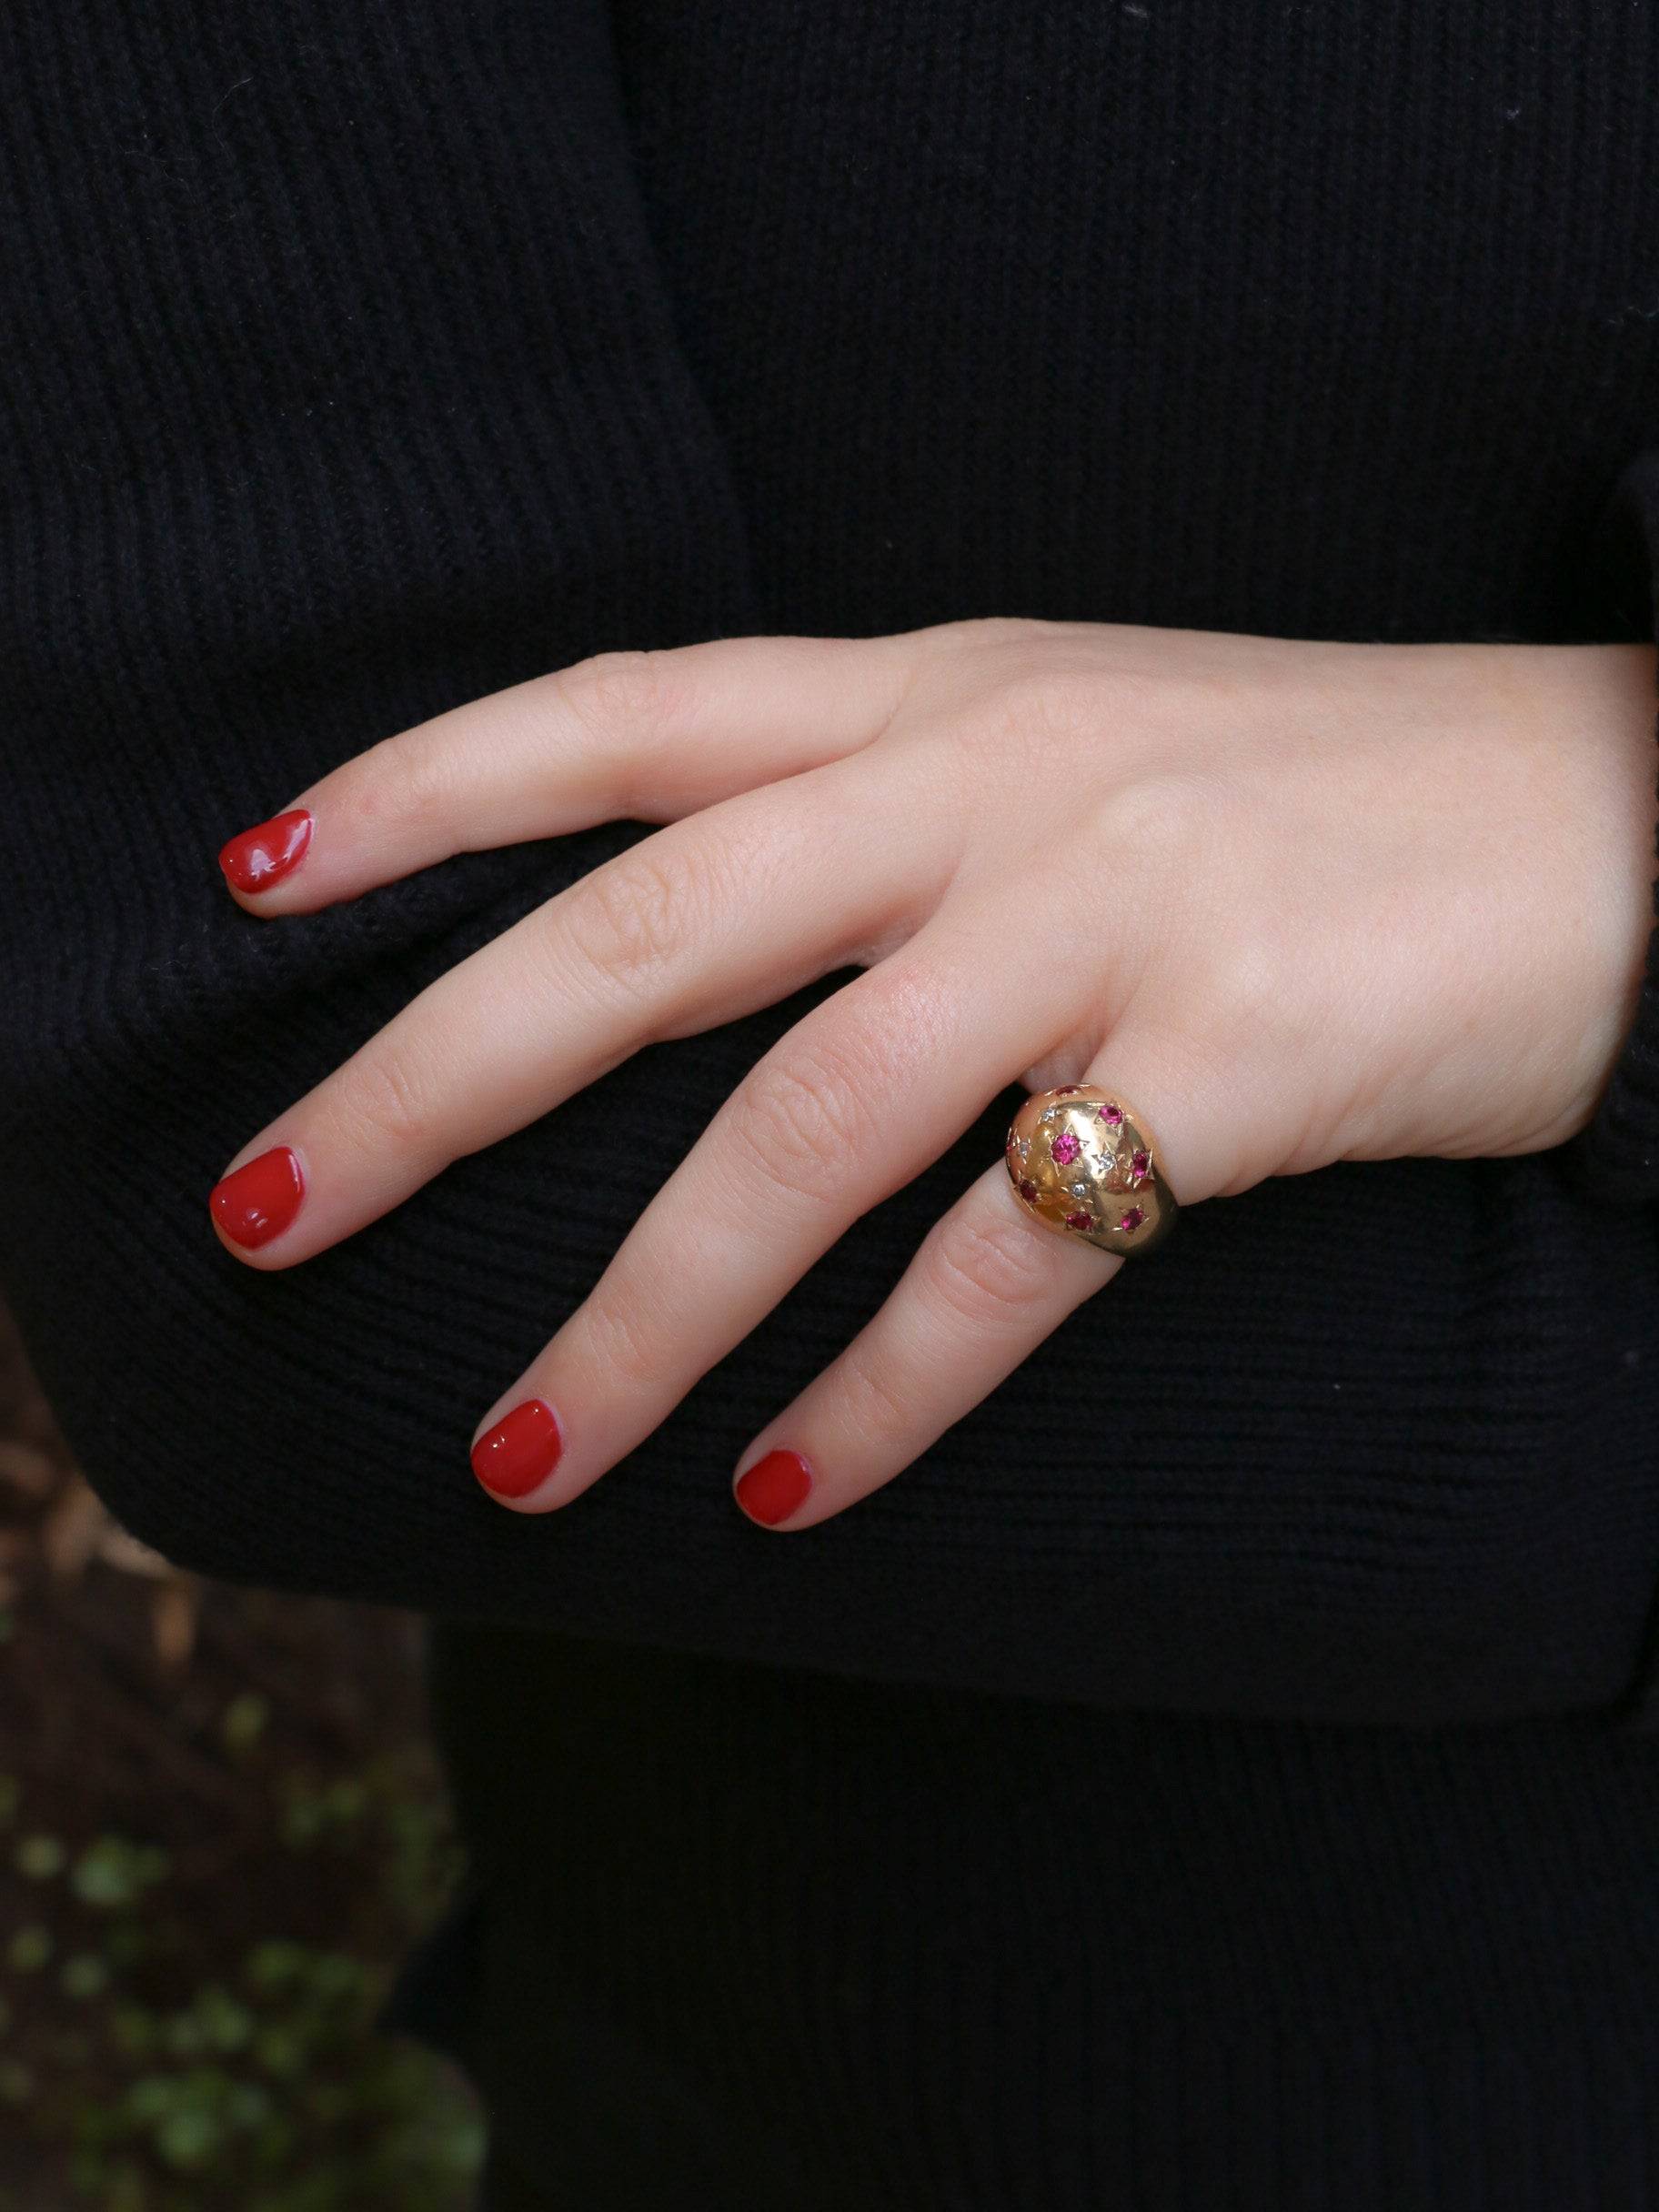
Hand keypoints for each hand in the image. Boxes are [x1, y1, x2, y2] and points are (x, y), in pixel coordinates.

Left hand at [208, 618, 1658, 1526]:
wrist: (1615, 809)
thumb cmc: (1322, 793)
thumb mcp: (1074, 744)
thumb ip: (883, 812)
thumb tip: (686, 949)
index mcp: (933, 692)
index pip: (621, 714)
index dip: (425, 788)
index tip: (258, 878)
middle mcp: (991, 783)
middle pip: (645, 935)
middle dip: (432, 1082)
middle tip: (268, 1212)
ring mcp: (1109, 916)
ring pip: (803, 1128)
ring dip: (642, 1314)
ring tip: (514, 1458)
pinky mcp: (1231, 1061)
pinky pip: (1010, 1264)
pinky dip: (885, 1395)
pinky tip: (789, 1495)